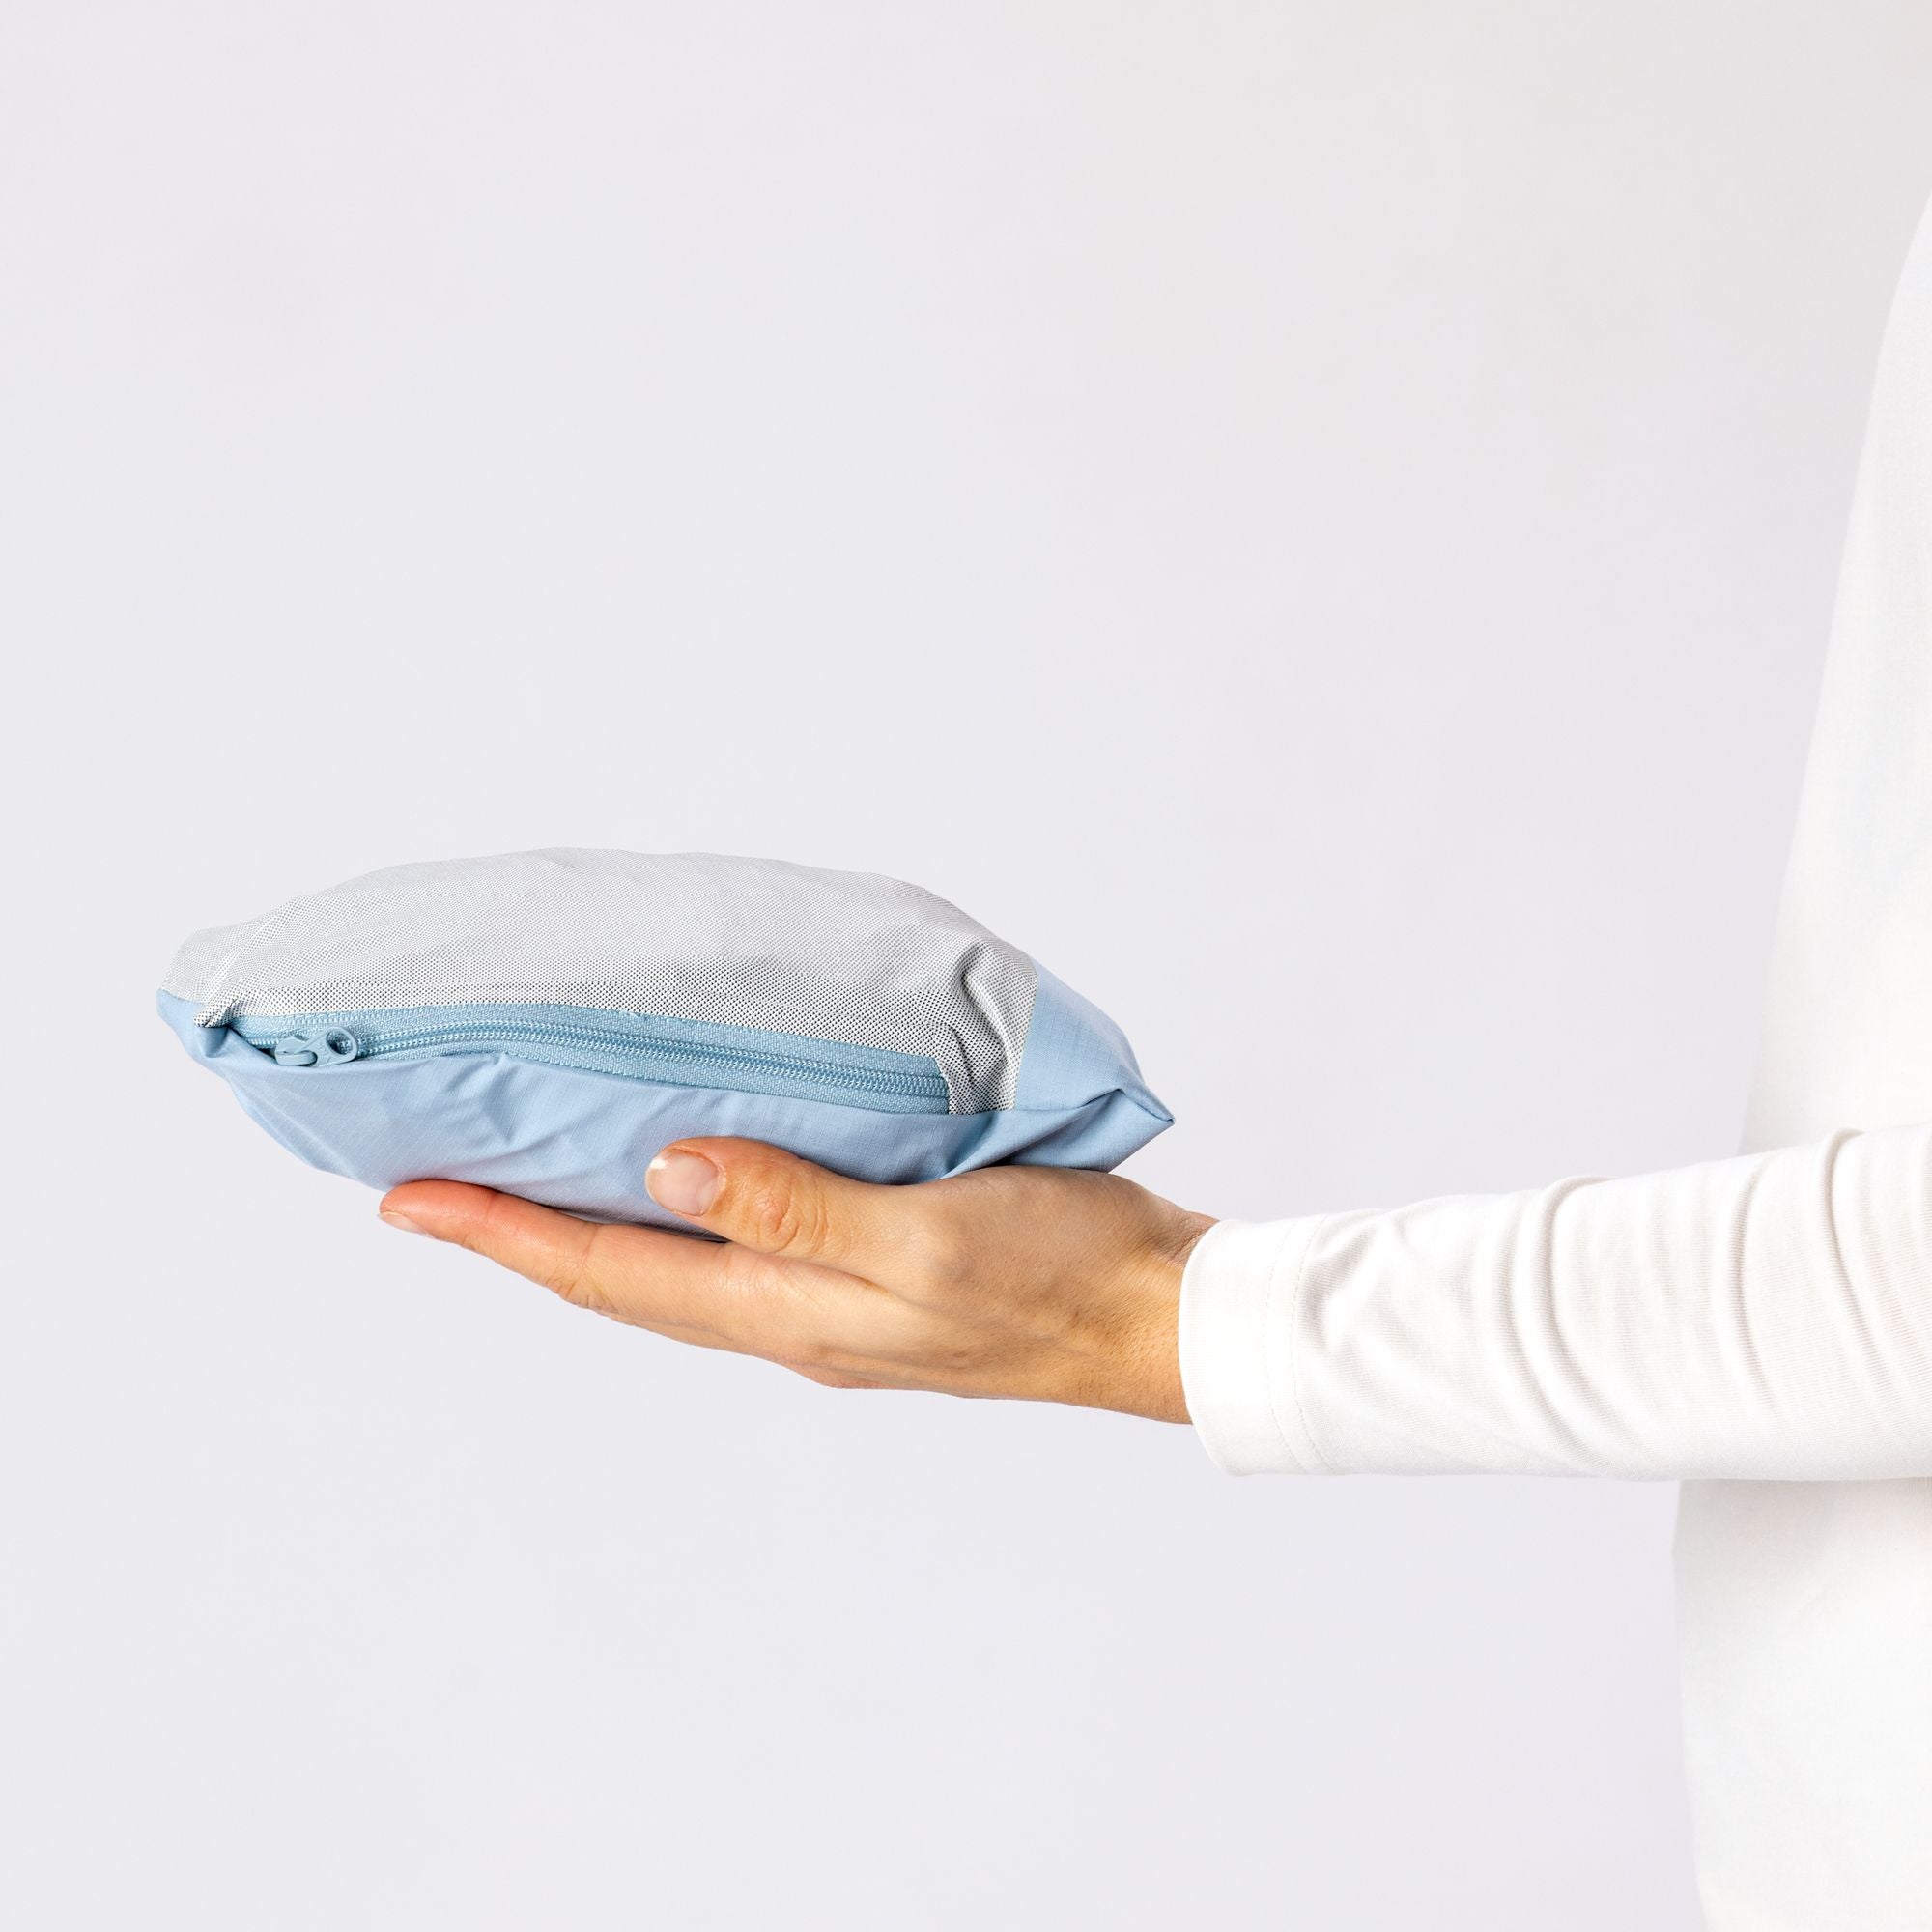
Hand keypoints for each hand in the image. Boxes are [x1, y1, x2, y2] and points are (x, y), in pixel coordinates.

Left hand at [378, 1141, 1211, 1421]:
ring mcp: (825, 1307)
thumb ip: (797, 1207)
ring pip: (671, 1270)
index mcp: (786, 1311)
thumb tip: (667, 1168)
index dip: (504, 1234)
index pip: (612, 1272)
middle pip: (620, 1278)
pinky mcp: (867, 1280)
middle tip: (433, 1188)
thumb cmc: (1056, 1270)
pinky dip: (671, 1220)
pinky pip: (733, 1254)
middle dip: (520, 1235)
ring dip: (586, 1231)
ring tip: (525, 1186)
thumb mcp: (925, 1239)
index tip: (407, 1197)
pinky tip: (677, 1181)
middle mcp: (786, 1318)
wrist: (1150, 1317)